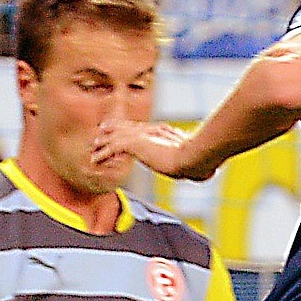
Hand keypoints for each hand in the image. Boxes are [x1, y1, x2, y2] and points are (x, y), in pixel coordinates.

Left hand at [90, 119, 211, 181]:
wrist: (194, 158)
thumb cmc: (201, 161)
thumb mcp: (199, 162)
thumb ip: (197, 164)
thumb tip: (208, 172)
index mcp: (163, 132)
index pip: (143, 129)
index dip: (132, 129)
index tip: (125, 129)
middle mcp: (151, 131)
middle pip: (127, 128)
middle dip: (113, 130)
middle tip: (101, 130)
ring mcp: (143, 136)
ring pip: (117, 136)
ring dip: (104, 143)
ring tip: (93, 149)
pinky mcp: (135, 143)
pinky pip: (113, 148)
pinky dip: (103, 154)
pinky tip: (94, 160)